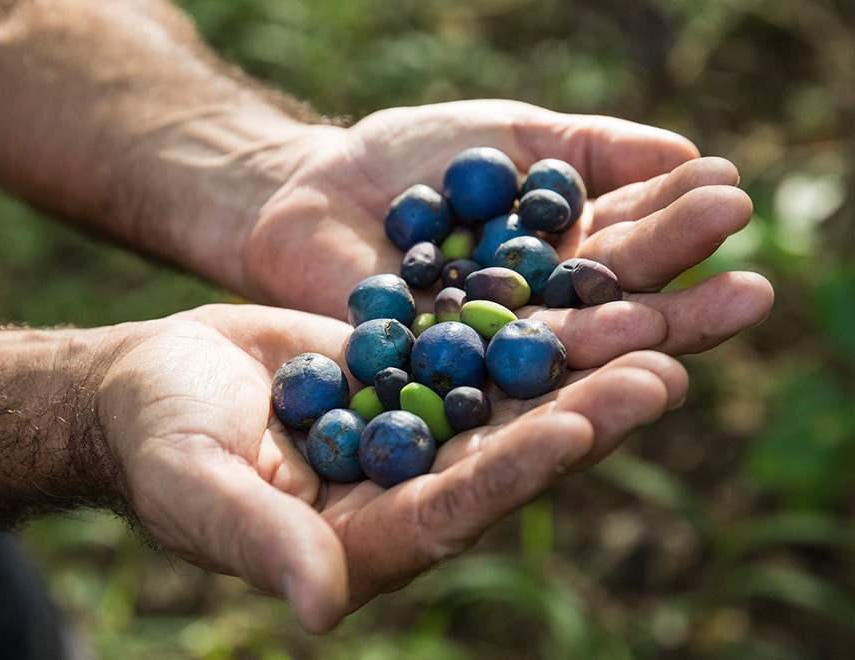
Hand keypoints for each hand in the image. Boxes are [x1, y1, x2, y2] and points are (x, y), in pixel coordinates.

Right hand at [95, 303, 686, 633]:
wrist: (147, 381)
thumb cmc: (156, 439)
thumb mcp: (197, 486)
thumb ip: (260, 541)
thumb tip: (322, 607)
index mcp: (359, 540)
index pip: (450, 511)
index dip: (513, 472)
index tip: (577, 427)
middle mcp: (401, 492)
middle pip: (503, 457)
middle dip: (582, 414)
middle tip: (664, 368)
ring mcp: (410, 433)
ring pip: (507, 400)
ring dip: (578, 365)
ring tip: (654, 322)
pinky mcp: (408, 378)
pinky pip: (477, 348)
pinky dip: (528, 321)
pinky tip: (583, 285)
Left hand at [245, 100, 772, 366]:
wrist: (304, 190)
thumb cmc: (406, 160)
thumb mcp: (504, 138)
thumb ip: (583, 150)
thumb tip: (681, 155)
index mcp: (559, 259)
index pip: (630, 250)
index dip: (676, 227)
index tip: (729, 198)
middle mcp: (534, 316)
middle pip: (613, 317)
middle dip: (678, 306)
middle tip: (752, 295)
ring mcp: (484, 356)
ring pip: (559, 359)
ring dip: (617, 353)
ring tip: (675, 345)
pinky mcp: (430, 384)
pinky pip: (482, 384)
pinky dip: (526, 380)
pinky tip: (575, 375)